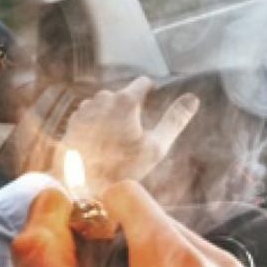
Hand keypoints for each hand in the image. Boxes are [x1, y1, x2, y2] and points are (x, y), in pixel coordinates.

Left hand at [59, 77, 199, 192]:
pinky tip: (99, 146)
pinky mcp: (72, 121)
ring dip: (112, 116)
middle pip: (123, 95)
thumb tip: (193, 98)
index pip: (143, 82)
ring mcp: (85, 109)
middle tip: (134, 134)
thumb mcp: (156, 147)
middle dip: (130, 109)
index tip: (154, 103)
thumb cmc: (120, 168)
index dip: (152, 91)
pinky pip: (90, 116)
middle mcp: (103, 98)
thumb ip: (175, 119)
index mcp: (126, 100)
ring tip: (116, 143)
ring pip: (105, 105)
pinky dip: (96, 125)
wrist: (78, 184)